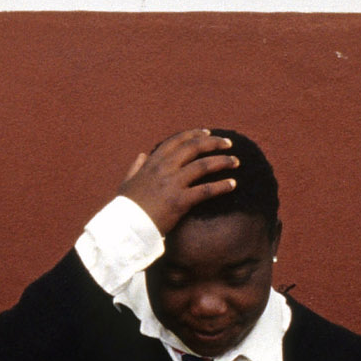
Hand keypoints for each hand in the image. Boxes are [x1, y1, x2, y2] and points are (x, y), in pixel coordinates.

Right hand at [117, 129, 239, 234]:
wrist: (125, 227)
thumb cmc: (126, 207)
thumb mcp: (127, 182)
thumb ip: (136, 167)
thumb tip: (142, 155)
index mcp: (152, 162)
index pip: (177, 140)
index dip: (194, 134)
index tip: (207, 133)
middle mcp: (164, 168)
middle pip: (194, 147)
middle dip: (214, 143)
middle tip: (228, 144)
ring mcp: (172, 184)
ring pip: (204, 165)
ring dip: (223, 161)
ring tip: (235, 162)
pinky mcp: (180, 201)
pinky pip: (206, 190)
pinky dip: (221, 186)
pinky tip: (233, 184)